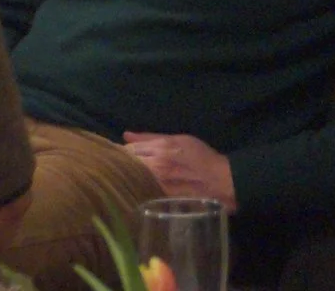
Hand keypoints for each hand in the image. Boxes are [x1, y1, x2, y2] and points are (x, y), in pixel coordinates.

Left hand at [122, 132, 236, 208]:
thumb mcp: (178, 139)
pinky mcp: (159, 198)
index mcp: (160, 149)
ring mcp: (157, 184)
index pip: (128, 150)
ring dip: (127, 176)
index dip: (120, 151)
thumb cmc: (200, 156)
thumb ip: (150, 137)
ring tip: (126, 176)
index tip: (115, 153)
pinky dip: (136, 187)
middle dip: (121, 164)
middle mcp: (156, 167)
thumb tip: (126, 135)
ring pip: (132, 179)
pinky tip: (136, 187)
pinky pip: (140, 191)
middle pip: (127, 165)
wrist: (219, 181)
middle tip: (117, 165)